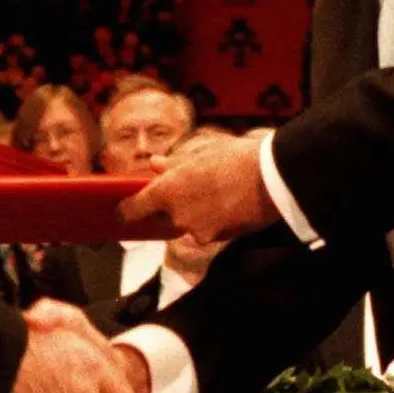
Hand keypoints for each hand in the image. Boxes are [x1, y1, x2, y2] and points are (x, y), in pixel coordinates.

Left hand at [118, 130, 277, 243]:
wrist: (271, 178)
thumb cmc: (234, 158)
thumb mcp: (201, 153)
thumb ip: (174, 164)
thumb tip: (155, 164)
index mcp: (167, 189)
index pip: (135, 207)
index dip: (127, 210)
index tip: (122, 212)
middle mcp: (177, 214)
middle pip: (165, 217)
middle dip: (173, 207)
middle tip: (192, 191)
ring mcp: (196, 230)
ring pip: (188, 225)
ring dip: (196, 214)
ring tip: (217, 194)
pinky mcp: (216, 239)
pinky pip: (208, 232)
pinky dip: (214, 223)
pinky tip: (229, 205)